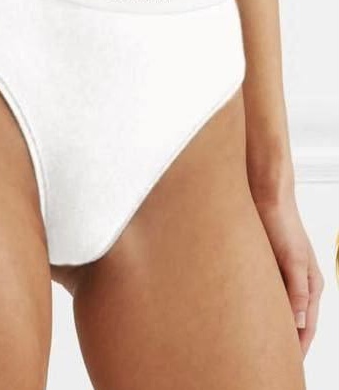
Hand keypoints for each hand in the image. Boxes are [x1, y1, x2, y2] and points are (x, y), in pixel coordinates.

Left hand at [252, 189, 324, 356]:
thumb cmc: (282, 223)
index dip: (299, 348)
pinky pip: (265, 295)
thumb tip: (299, 325)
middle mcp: (300, 283)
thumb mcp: (292, 258)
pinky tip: (247, 316)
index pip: (308, 327)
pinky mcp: (267, 266)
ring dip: (271, 325)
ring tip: (257, 345)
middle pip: (295, 322)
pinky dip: (260, 309)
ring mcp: (284, 275)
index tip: (288, 366)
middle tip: (269, 361)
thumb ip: (297, 291)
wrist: (264, 193)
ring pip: (279, 309)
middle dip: (285, 342)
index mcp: (312, 284)